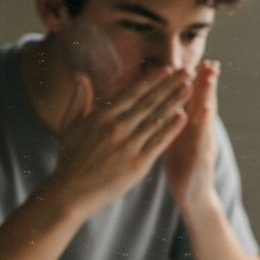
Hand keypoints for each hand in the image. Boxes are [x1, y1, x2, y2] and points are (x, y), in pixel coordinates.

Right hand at [46, 69, 190, 217]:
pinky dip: (172, 128)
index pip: (132, 92)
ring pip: (156, 118)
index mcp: (101, 115)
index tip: (167, 68)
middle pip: (149, 101)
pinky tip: (184, 116)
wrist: (70, 191)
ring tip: (190, 88)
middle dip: (169, 85)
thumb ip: (80, 100)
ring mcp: (128, 145)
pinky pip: (159, 142)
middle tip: (187, 71)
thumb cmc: (70, 158)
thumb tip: (81, 76)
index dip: (152, 79)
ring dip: (175, 102)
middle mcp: (116, 127)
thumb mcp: (69, 125)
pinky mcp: (138, 163)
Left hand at [163, 60, 221, 217]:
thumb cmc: (183, 167)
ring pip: (205, 114)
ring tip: (210, 75)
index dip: (194, 79)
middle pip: (203, 100)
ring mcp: (203, 143)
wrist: (194, 197)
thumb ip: (173, 120)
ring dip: (208, 94)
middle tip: (210, 60)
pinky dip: (203, 122)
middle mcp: (200, 132)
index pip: (192, 98)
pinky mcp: (201, 157)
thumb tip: (164, 102)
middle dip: (206, 81)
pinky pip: (201, 137)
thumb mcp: (176, 140)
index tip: (195, 59)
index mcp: (190, 126)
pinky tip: (204, 109)